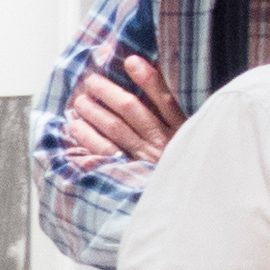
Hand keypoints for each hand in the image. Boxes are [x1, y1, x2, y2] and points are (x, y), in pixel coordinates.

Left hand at [64, 54, 183, 166]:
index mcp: (181, 130)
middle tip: (91, 81)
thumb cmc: (187, 165)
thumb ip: (174, 114)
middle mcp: (162, 142)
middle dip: (109, 92)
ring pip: (115, 129)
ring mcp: (145, 159)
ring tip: (79, 101)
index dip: (148, 79)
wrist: (190, 208)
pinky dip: (89, 139)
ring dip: (94, 112)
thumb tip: (154, 80)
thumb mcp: (193, 138)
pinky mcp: (131, 174)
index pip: (165, 99)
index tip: (131, 61)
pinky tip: (76, 127)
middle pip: (131, 110)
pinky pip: (106, 153)